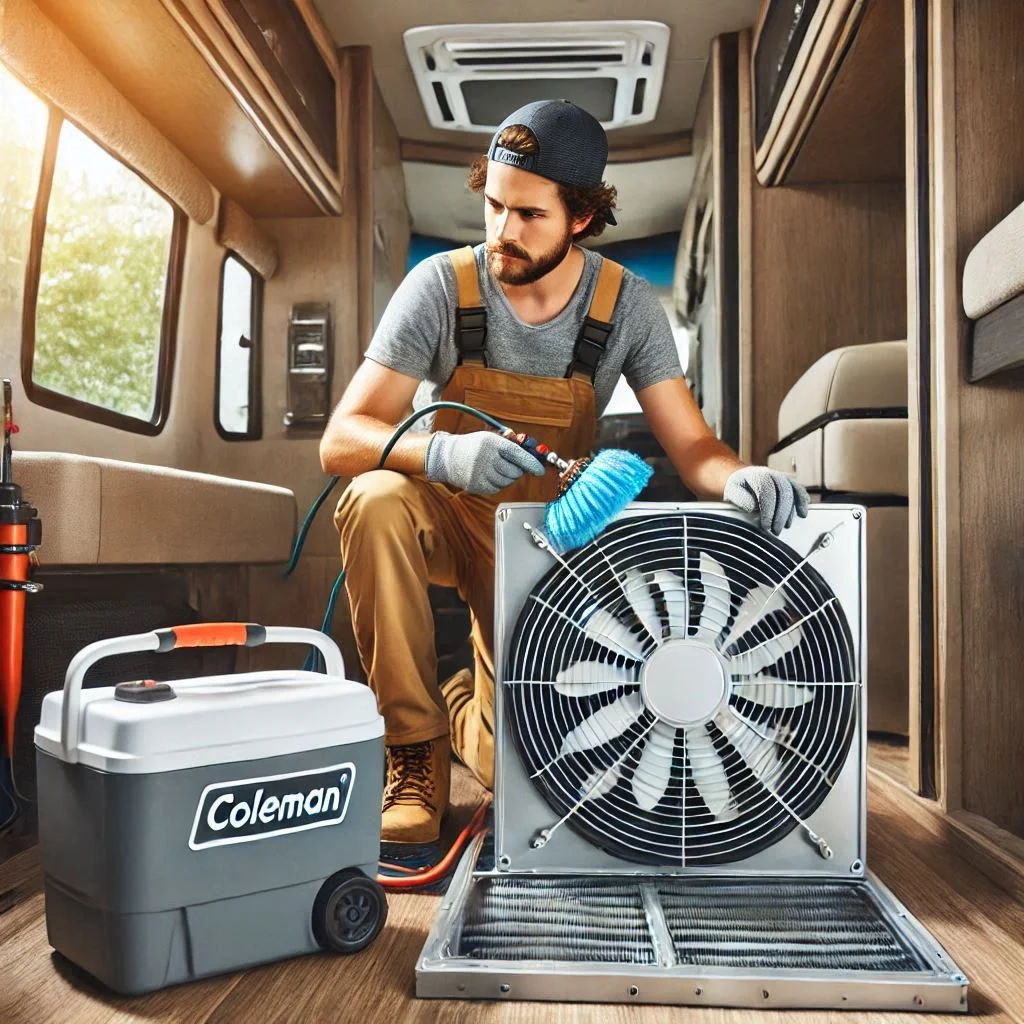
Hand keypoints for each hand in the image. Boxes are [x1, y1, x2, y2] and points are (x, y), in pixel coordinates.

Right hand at [425, 430, 544, 494]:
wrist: (447, 456)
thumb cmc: (473, 446)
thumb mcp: (489, 438)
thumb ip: (509, 445)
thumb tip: (531, 455)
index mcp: (491, 443)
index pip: (517, 454)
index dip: (531, 464)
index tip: (540, 471)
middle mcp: (486, 458)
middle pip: (514, 472)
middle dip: (516, 471)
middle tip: (509, 466)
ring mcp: (480, 473)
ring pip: (507, 482)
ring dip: (507, 477)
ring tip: (495, 469)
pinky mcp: (476, 485)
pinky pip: (497, 489)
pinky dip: (498, 484)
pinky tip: (489, 476)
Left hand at [724, 466, 809, 534]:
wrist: (743, 480)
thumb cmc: (737, 490)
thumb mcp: (732, 494)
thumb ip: (741, 499)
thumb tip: (754, 506)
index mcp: (756, 475)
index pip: (766, 491)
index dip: (768, 510)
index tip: (766, 526)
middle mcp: (772, 473)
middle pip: (783, 491)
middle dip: (781, 514)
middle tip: (776, 531)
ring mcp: (782, 477)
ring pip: (793, 492)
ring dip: (791, 511)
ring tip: (786, 526)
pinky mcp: (790, 483)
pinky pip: (799, 490)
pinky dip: (802, 502)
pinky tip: (802, 514)